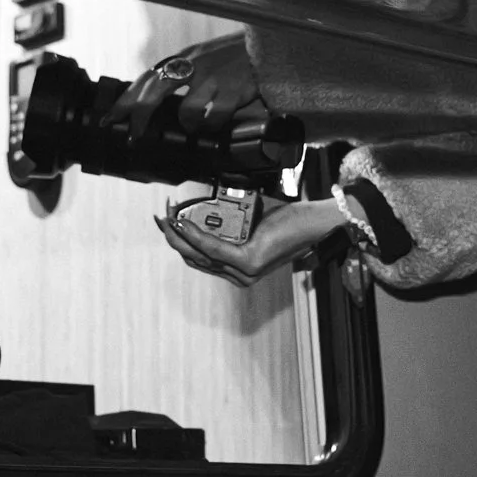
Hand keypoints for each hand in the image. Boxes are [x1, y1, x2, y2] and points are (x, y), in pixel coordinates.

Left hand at [116, 33, 261, 136]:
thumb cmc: (234, 55)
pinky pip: (214, 117)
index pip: (146, 78)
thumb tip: (156, 101)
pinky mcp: (233, 89)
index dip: (126, 100)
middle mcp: (194, 65)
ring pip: (186, 109)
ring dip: (186, 124)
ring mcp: (213, 77)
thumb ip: (183, 76)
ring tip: (192, 127)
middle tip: (133, 135)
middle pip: (155, 90)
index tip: (111, 118)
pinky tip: (214, 125)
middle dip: (139, 115)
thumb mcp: (204, 58)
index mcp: (184, 58)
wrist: (268, 42)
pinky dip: (211, 126)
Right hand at [156, 195, 348, 287]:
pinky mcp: (248, 262)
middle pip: (194, 258)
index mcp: (238, 268)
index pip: (199, 258)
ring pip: (200, 254)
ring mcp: (244, 272)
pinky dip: (196, 235)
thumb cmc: (287, 219)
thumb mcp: (250, 218)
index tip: (166, 222)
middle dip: (173, 237)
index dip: (179, 241)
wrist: (314, 222)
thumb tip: (203, 201)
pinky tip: (185, 223)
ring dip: (180, 234)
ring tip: (169, 216)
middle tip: (161, 217)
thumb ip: (228, 217)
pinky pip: (214, 248)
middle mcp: (239, 275)